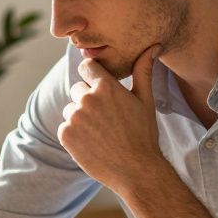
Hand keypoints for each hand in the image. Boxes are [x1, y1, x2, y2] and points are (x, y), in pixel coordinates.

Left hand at [58, 44, 163, 191]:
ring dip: (81, 118)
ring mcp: (74, 117)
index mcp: (106, 86)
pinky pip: (65, 127)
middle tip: (106, 119)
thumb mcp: (145, 100)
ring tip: (101, 133)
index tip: (98, 86)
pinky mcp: (65, 134)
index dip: (92, 75)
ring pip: (71, 109)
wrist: (136, 171)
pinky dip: (74, 134)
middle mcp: (87, 98)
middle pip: (77, 89)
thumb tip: (152, 46)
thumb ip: (143, 71)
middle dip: (88, 99)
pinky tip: (92, 143)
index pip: (86, 66)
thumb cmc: (143, 134)